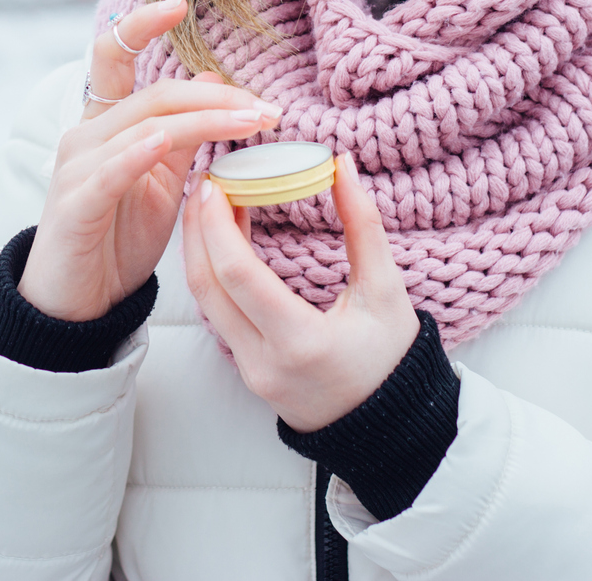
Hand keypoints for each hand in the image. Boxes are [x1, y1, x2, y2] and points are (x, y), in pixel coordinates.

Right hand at [17, 0, 282, 321]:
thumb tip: (210, 77)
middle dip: (215, 97)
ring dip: (202, 121)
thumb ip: (181, 132)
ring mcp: (75, 168)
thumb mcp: (159, 180)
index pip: (113, 57)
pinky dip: (137, 153)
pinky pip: (109, 172)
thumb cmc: (116, 239)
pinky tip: (164, 143)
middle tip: (266, 108)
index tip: (180, 4)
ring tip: (249, 122)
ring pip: (144, 126)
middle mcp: (84, 136)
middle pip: (153, 95)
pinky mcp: (75, 204)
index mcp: (104, 125)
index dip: (140, 24)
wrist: (78, 303)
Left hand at [182, 154, 419, 432]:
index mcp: (301, 342)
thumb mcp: (386, 290)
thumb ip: (363, 225)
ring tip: (212, 204)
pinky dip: (214, 273)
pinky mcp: (245, 370)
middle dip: (198, 229)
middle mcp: (264, 361)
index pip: (239, 276)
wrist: (390, 427)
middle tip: (205, 181)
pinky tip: (225, 240)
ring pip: (205, 301)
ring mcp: (249, 371)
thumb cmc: (393, 358)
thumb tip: (342, 164)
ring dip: (201, 249)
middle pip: (207, 287)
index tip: (215, 183)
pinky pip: (217, 315)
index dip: (218, 226)